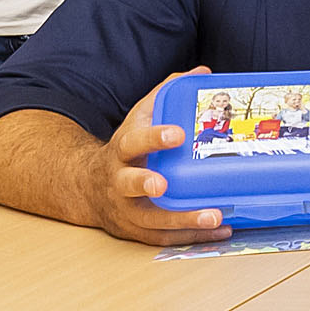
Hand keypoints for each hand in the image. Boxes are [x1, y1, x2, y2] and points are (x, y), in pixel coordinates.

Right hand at [96, 69, 228, 244]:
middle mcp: (119, 182)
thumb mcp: (140, 118)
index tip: (177, 133)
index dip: (152, 137)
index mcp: (121, 151)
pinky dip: (192, 237)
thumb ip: (166, 95)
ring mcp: (127, 210)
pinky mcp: (137, 231)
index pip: (132, 141)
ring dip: (182, 220)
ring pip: (150, 219)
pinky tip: (220, 231)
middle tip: (164, 183)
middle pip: (128, 184)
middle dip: (145, 184)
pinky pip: (165, 238)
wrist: (88, 185)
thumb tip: (201, 72)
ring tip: (215, 216)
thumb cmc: (126, 149)